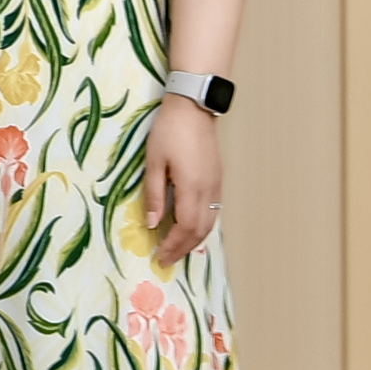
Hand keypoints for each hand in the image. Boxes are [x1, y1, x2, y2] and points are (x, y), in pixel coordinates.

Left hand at [144, 94, 223, 264]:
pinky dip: (202, 226)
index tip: (160, 257)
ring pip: (211, 222)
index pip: (186, 226)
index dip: (174, 245)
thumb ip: (155, 195)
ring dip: (195, 240)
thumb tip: (153, 224)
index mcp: (192, 187)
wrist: (193, 109)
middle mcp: (210, 190)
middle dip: (184, 248)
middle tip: (166, 260)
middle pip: (201, 230)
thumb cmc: (169, 132)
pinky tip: (191, 230)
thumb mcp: (153, 163)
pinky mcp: (218, 179)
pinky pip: (214, 211)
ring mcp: (217, 185)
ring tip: (177, 251)